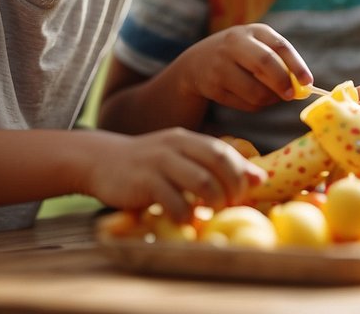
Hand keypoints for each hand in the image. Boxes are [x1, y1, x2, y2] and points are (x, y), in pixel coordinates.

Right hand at [84, 128, 265, 221]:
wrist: (102, 160)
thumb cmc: (149, 164)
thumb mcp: (181, 157)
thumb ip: (215, 165)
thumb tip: (258, 178)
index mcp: (188, 139)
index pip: (224, 152)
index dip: (240, 173)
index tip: (244, 192)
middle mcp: (176, 146)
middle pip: (217, 163)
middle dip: (232, 187)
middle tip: (231, 204)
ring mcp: (160, 163)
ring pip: (200, 182)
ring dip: (213, 201)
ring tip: (211, 212)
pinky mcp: (144, 182)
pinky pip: (173, 201)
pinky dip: (184, 214)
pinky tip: (184, 219)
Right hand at [177, 23, 311, 110]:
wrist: (196, 62)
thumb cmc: (239, 55)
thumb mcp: (257, 47)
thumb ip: (279, 61)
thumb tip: (302, 87)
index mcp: (253, 31)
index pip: (279, 46)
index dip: (297, 65)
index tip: (308, 82)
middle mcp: (234, 43)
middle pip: (265, 63)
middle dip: (282, 82)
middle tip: (291, 95)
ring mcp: (221, 64)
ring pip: (255, 90)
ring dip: (270, 99)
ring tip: (272, 98)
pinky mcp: (212, 86)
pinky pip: (243, 103)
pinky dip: (255, 105)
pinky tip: (253, 99)